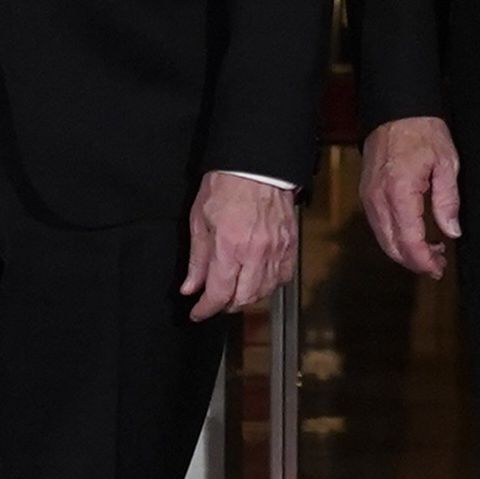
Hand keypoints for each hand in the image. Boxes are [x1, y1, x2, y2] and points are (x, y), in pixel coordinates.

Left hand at [184, 174, 298, 320]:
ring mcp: (276, 250)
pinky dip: (270, 285)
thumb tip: (190, 286)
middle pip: (243, 299)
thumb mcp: (199, 220)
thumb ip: (197, 259)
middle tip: (215, 301)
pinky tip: (259, 280)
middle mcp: (255, 253)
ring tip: (235, 291)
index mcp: (229, 247)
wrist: (256, 165)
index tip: (197, 313)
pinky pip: (283, 277)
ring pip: (264, 291)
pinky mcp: (290, 244)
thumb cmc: (226, 186)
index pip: (218, 294)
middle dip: (226, 306)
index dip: (205, 309)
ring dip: (247, 297)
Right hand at [363, 116, 462, 278]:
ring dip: (404, 252)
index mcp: (400, 192)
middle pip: (393, 247)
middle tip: (437, 265)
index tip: (438, 268)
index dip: (424, 261)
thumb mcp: (447, 163)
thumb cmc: (422, 131)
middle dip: (414, 262)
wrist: (396, 111)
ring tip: (430, 252)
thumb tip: (452, 231)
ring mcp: (369, 197)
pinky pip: (378, 226)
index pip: (410, 241)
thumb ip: (448, 201)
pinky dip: (394, 238)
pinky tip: (413, 236)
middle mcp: (379, 199)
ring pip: (383, 240)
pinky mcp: (367, 194)